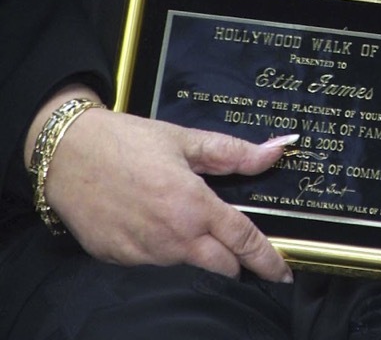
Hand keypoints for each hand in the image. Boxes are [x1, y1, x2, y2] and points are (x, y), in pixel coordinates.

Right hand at [36, 101, 293, 281]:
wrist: (68, 155)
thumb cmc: (127, 142)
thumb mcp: (185, 139)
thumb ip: (235, 153)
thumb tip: (278, 149)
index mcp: (193, 205)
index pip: (242, 241)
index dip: (267, 259)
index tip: (282, 271)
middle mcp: (172, 238)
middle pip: (221, 266)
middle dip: (236, 261)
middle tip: (241, 248)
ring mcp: (145, 254)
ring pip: (187, 262)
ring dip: (195, 248)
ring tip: (182, 215)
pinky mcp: (121, 260)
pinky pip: (154, 260)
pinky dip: (162, 246)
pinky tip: (152, 220)